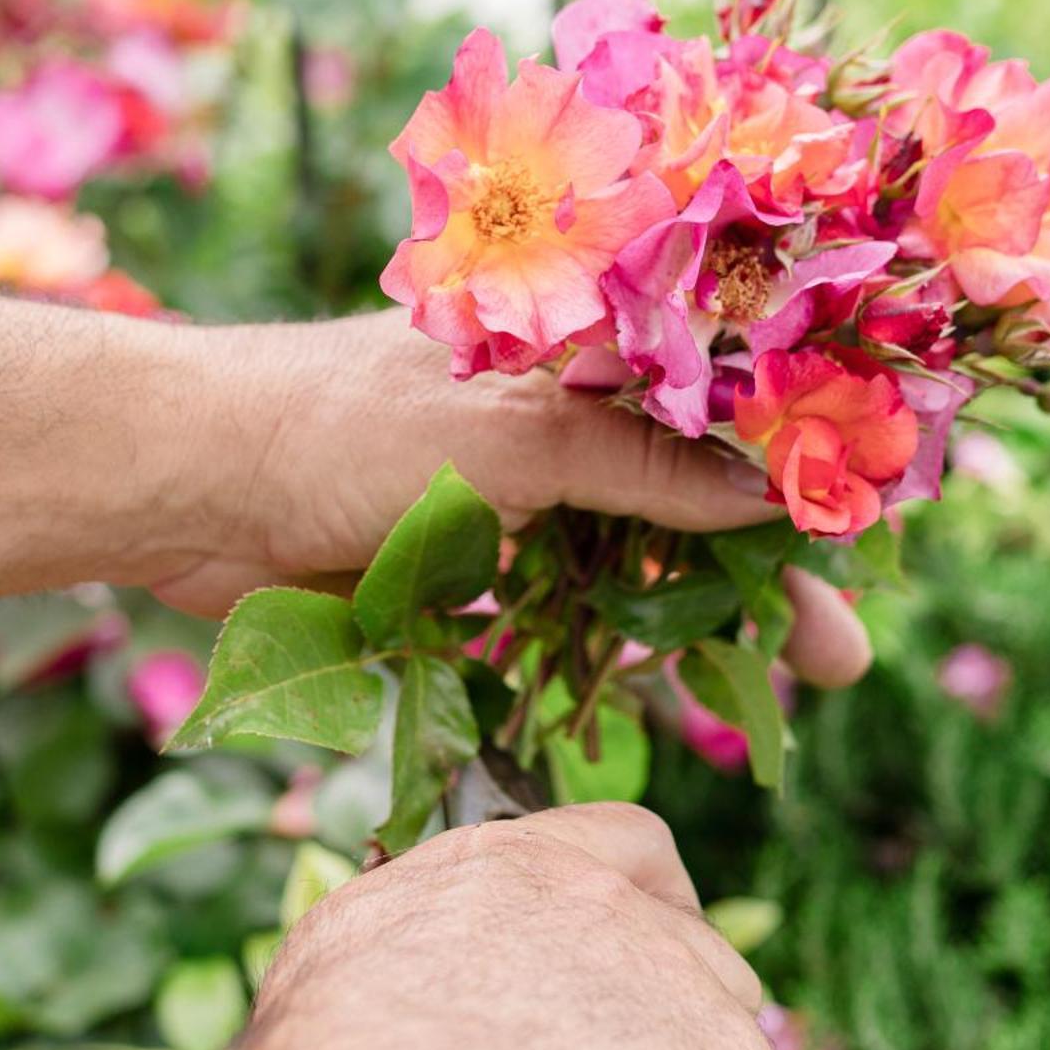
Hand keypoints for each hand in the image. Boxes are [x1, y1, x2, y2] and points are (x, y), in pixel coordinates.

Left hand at [0, 278, 870, 691]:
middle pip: (687, 500)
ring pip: (630, 568)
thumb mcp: (515, 436)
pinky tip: (654, 695)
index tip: (860, 541)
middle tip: (838, 660)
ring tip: (768, 696)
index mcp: (574, 353)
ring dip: (692, 627)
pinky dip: (603, 653)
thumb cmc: (348, 427)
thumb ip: (643, 466)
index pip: (715, 406)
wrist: (189, 485)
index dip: (791, 469)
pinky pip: (557, 617)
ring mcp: (509, 497)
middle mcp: (552, 418)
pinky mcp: (463, 566)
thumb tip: (776, 491)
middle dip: (760, 578)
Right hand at [0, 807, 823, 1049]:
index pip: (629, 849)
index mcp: (517, 866)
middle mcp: (613, 906)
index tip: (646, 978)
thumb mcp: (351, 963)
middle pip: (700, 961)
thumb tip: (422, 1011)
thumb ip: (420, 958)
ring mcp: (688, 992)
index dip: (655, 912)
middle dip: (680, 1042)